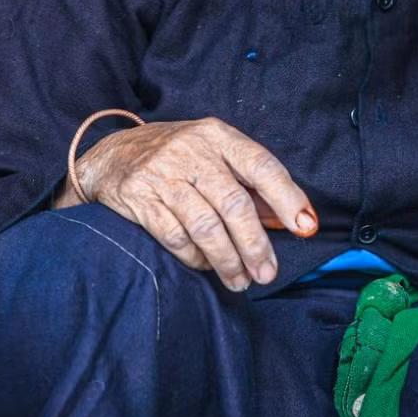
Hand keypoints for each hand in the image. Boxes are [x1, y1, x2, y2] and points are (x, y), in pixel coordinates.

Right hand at [55, 118, 316, 291]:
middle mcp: (192, 151)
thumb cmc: (178, 158)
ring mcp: (163, 174)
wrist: (111, 156)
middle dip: (256, 244)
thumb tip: (289, 219)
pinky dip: (195, 257)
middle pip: (234, 204)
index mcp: (218, 136)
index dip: (287, 197)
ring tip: (240, 280)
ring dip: (227, 260)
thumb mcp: (214, 155)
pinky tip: (206, 266)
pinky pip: (175, 237)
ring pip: (206, 226)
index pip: (262, 166)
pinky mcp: (139, 197)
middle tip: (267, 273)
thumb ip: (249, 183)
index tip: (306, 226)